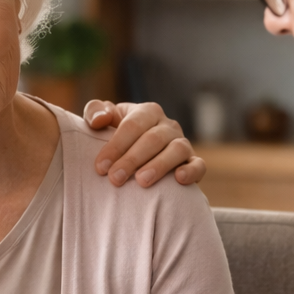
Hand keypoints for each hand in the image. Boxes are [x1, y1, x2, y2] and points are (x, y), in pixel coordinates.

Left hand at [84, 100, 204, 186]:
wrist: (137, 153)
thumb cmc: (116, 135)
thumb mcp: (105, 120)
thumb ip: (95, 112)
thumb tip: (99, 120)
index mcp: (147, 111)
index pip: (132, 125)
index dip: (115, 146)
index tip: (100, 167)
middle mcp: (167, 125)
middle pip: (152, 139)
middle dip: (132, 159)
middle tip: (115, 179)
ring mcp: (182, 142)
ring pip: (177, 150)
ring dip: (160, 165)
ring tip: (142, 182)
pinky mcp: (193, 161)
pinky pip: (199, 164)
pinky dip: (192, 171)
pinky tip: (179, 179)